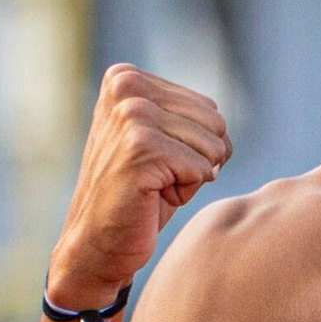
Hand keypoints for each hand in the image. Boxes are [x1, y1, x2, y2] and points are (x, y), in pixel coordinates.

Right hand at [48, 64, 232, 308]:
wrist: (96, 243)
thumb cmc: (137, 195)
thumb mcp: (161, 140)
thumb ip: (188, 117)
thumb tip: (224, 132)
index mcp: (126, 78)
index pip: (208, 109)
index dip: (194, 146)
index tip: (154, 162)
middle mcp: (126, 88)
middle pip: (215, 123)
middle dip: (197, 159)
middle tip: (155, 178)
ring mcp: (131, 115)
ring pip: (212, 145)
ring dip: (191, 176)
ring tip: (152, 186)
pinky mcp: (141, 147)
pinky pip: (202, 168)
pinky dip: (185, 191)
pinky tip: (151, 197)